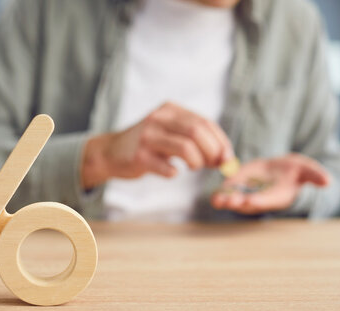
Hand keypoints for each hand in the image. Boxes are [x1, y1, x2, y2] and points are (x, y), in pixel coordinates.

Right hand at [81, 102, 233, 188]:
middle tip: (214, 165)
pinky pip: (165, 167)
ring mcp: (147, 136)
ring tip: (194, 167)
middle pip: (197, 132)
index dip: (220, 141)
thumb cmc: (149, 145)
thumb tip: (226, 158)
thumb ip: (196, 140)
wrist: (112, 152)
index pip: (204, 122)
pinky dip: (174, 172)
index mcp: (170, 110)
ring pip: (185, 147)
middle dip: (212, 151)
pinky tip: (173, 172)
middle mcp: (158, 118)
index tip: (228, 158)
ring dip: (197, 162)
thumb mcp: (170, 134)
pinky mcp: (139, 156)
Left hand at [211, 153, 329, 213]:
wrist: (281, 169)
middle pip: (247, 204)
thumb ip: (315, 176)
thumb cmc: (297, 171)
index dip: (258, 201)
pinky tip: (214, 193)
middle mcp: (261, 198)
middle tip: (228, 201)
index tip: (250, 201)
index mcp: (277, 197)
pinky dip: (221, 192)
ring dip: (225, 201)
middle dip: (237, 203)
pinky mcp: (238, 185)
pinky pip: (228, 191)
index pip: (267, 200)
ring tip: (216, 200)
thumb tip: (328, 181)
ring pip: (234, 200)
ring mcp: (247, 193)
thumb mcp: (308, 170)